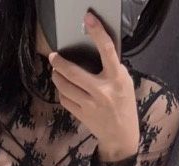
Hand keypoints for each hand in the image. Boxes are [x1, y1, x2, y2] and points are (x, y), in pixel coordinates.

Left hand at [48, 10, 139, 160]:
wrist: (121, 135)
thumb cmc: (124, 104)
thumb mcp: (124, 82)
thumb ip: (112, 68)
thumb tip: (96, 50)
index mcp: (117, 78)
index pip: (107, 50)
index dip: (97, 32)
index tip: (88, 18)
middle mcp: (102, 90)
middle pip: (73, 72)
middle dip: (59, 62)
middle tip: (53, 56)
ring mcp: (90, 104)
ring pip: (65, 87)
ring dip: (57, 77)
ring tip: (56, 72)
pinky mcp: (81, 115)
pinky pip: (65, 99)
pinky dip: (62, 92)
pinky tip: (63, 89)